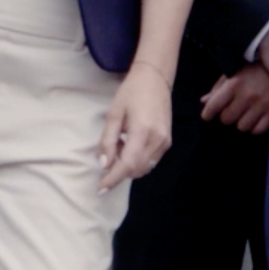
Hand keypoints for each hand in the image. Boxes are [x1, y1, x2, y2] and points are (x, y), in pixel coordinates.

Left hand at [100, 62, 173, 191]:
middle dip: (119, 170)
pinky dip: (138, 160)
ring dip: (129, 165)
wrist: (155, 79)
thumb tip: (103, 164)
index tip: (100, 190)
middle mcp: (157, 140)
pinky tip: (131, 144)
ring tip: (120, 145)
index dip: (113, 179)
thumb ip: (108, 140)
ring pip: (144, 168)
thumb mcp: (114, 114)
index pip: (127, 165)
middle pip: (136, 170)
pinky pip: (151, 160)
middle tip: (109, 152)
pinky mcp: (168, 141)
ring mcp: (165, 141)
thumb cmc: (131, 92)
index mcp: (142, 131)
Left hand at [201, 65, 268, 133]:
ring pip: (242, 127)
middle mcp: (247, 95)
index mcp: (234, 84)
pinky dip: (254, 127)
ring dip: (241, 121)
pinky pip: (257, 130)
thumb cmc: (251, 71)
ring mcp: (262, 104)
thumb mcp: (232, 75)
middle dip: (227, 115)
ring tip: (245, 112)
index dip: (208, 113)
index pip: (213, 106)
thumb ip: (217, 89)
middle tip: (232, 109)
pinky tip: (255, 118)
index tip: (208, 115)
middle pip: (226, 119)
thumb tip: (204, 102)